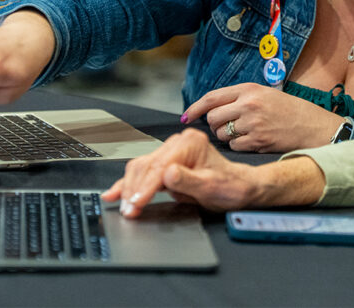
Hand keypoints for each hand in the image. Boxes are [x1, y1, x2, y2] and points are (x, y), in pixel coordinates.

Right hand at [101, 129, 262, 216]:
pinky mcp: (165, 163)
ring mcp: (171, 152)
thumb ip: (188, 180)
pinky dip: (128, 184)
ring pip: (140, 168)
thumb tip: (167, 174)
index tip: (136, 203)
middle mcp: (178, 144)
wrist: (239, 187)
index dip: (146, 187)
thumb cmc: (230, 186)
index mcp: (190, 144)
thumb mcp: (211, 186)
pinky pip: (142, 173)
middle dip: (134, 190)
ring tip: (122, 206)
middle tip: (127, 210)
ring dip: (128, 188)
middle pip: (146, 166)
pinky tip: (114, 192)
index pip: (160, 167)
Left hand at [183, 83, 344, 152]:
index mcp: (248, 90)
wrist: (313, 126)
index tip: (186, 117)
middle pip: (212, 118)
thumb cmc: (290, 110)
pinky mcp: (258, 141)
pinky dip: (239, 146)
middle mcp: (249, 105)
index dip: (195, 108)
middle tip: (225, 127)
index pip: (211, 98)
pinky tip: (252, 141)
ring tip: (244, 133)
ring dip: (227, 137)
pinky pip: (234, 146)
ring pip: (222, 134)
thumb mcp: (265, 94)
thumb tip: (211, 108)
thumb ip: (240, 98)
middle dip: (214, 125)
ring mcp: (253, 124)